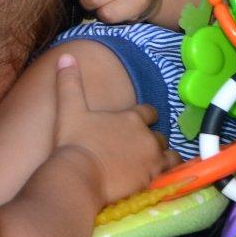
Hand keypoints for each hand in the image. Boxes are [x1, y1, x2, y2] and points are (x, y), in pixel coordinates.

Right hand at [52, 54, 174, 203]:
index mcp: (131, 118)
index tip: (139, 122)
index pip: (149, 112)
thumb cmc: (74, 143)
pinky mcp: (152, 179)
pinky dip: (164, 175)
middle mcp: (147, 136)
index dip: (145, 117)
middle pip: (158, 135)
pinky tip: (155, 178)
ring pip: (168, 155)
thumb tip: (66, 56)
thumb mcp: (69, 110)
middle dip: (150, 140)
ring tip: (149, 164)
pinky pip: (168, 175)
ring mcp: (152, 159)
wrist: (79, 176)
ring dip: (162, 157)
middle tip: (137, 148)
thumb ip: (69, 83)